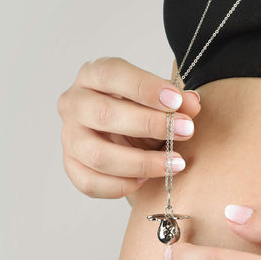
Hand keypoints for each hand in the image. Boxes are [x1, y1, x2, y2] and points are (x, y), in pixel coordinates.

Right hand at [58, 56, 200, 198]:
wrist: (128, 138)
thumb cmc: (143, 112)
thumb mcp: (162, 102)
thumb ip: (179, 102)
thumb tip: (191, 104)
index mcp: (93, 75)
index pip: (111, 74)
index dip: (145, 87)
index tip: (176, 102)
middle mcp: (74, 103)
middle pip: (104, 114)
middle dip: (150, 124)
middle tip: (186, 131)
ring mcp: (69, 136)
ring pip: (98, 155)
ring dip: (142, 163)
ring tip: (175, 164)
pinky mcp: (72, 166)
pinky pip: (90, 183)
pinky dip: (121, 185)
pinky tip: (145, 181)